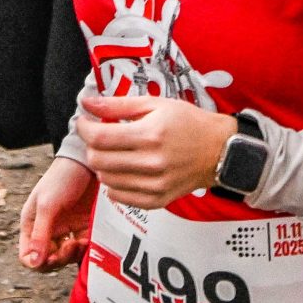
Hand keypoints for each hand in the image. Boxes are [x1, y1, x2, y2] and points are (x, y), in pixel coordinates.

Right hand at [18, 157, 96, 271]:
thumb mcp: (48, 204)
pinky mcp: (84, 227)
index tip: (53, 255)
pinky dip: (86, 248)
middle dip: (59, 258)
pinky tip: (90, 239)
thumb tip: (32, 263)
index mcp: (32, 224)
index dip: (38, 262)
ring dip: (74, 254)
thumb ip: (40, 234)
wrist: (89, 160)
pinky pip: (83, 248)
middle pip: (48, 260)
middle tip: (71, 246)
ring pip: (66, 257)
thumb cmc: (63, 177)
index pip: (28, 256)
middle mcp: (48, 230)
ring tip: (81, 241)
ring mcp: (67, 229)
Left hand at [74, 93, 236, 210]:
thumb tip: (88, 103)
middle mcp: (151, 163)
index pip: (100, 137)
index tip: (84, 122)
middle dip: (91, 146)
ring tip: (114, 152)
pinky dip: (113, 184)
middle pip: (99, 160)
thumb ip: (118, 105)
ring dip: (102, 164)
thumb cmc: (189, 123)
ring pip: (106, 180)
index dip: (84, 128)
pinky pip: (119, 197)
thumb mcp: (156, 104)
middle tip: (99, 135)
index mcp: (150, 135)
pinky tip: (123, 170)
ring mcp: (154, 185)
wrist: (219, 150)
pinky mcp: (157, 199)